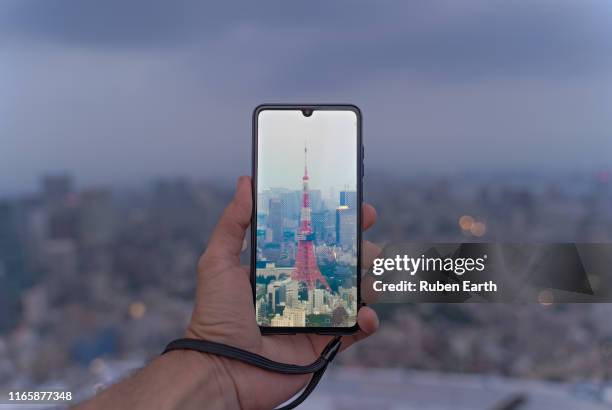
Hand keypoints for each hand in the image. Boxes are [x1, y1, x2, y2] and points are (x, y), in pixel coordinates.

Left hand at [186, 176, 378, 408]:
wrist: (221, 370)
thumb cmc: (216, 316)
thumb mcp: (217, 262)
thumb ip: (233, 223)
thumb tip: (245, 182)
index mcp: (279, 268)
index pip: (313, 239)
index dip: (334, 224)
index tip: (353, 207)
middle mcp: (300, 289)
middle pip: (339, 263)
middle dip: (360, 248)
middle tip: (369, 241)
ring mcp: (314, 316)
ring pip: (353, 292)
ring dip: (370, 281)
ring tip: (374, 275)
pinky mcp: (324, 344)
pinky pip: (354, 330)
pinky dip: (368, 321)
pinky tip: (367, 313)